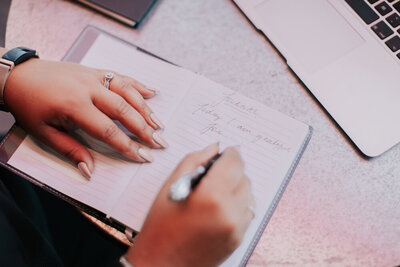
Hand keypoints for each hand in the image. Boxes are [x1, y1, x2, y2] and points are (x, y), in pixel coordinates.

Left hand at [4, 58, 167, 177]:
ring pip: (127, 92)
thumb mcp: (44, 133)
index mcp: (74, 105)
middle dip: (144, 129)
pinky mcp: (95, 70)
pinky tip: (152, 92)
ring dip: (146, 108)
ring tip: (160, 124)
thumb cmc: (29, 106)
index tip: (142, 157)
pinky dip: (138, 84)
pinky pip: (121, 76)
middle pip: (124, 110)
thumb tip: (90, 170)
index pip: (108, 130)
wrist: (19, 76)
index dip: (127, 146)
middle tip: (160, 143)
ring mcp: (93, 76)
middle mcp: (88, 88)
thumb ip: (71, 150)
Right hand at [125, 143, 254, 266]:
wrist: (161, 264)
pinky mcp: (239, 240)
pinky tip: (217, 209)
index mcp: (211, 196)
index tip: (227, 152)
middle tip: (213, 176)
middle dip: (232, 172)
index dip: (231, 154)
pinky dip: (237, 206)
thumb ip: (195, 160)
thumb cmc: (160, 226)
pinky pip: (247, 213)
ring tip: (214, 195)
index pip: (235, 163)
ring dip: (236, 189)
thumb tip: (215, 147)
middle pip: (245, 178)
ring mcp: (236, 228)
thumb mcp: (171, 185)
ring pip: (249, 196)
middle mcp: (230, 212)